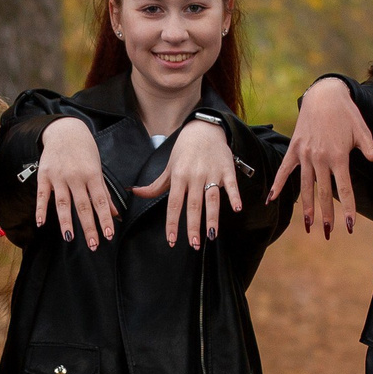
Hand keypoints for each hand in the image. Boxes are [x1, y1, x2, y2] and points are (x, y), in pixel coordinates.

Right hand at [33, 117, 114, 248]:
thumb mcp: (98, 168)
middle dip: (88, 226)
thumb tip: (115, 213)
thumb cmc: (85, 150)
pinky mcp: (44, 175)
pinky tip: (41, 223)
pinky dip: (41, 209)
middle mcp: (76, 176)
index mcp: (92, 174)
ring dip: (66, 222)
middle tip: (93, 245)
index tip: (108, 235)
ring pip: (63, 203)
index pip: (100, 201)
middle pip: (83, 206)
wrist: (65, 130)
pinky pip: (42, 195)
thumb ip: (104, 192)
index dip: (104, 219)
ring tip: (70, 238)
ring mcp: (59, 176)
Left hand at [130, 118, 237, 248]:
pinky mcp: (227, 169)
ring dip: (213, 218)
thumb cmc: (185, 150)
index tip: (172, 240)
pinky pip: (231, 185)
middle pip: (193, 205)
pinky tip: (237, 209)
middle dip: (193, 226)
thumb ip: (155, 185)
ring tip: (212, 236)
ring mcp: (212, 173)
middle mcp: (195, 176)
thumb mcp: (169, 167)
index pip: (173, 204)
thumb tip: (135, 192)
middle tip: (194, 244)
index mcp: (179, 176)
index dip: (172, 223)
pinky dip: (234, 196)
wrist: (204, 129)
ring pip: (212, 198)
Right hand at [268, 76, 372, 239]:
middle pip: (324, 193)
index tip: (349, 226)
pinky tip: (272, 199)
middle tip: (329, 233)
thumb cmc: (346, 112)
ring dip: (307, 207)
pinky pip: (285, 170)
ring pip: (306, 186)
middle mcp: (320, 158)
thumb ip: (371, 148)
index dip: (348, 209)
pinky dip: (278, 184)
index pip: (344, 188)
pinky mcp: (294, 149)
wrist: (323, 94)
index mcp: (338, 156)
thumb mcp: (362, 129)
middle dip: (326, 215)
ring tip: (308, 225)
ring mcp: (305, 154)